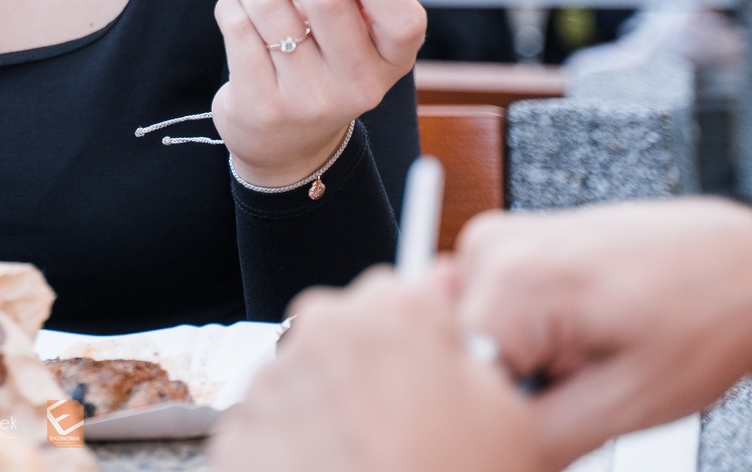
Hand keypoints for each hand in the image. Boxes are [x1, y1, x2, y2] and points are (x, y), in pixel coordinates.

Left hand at [210, 0, 424, 186]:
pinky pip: (236, 25)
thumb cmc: (323, 65)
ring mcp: (309, 100)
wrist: (287, 144)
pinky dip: (230, 7)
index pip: (402, 18)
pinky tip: (239, 20)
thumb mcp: (356, 36)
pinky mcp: (262, 106)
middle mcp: (358, 85)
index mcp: (391, 61)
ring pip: (269, 4)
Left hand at [212, 268, 541, 471]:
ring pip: (314, 376)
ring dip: (337, 408)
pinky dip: (298, 442)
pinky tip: (335, 470)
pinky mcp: (241, 422)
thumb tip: (465, 319)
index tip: (437, 381)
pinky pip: (276, 419)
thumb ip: (485, 353)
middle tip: (408, 433)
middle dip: (378, 372)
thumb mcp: (509, 423)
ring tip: (372, 461)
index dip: (430, 345)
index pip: (414, 296)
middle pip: (356, 332)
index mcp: (398, 309)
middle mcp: (327, 327)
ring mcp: (278, 374)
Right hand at [455, 200, 751, 469]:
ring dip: (506, 373)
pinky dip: (515, 346)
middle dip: (498, 398)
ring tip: (576, 371)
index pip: (447, 381)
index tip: (540, 432)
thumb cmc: (705, 320)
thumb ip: (533, 435)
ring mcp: (491, 241)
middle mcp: (488, 247)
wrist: (744, 262)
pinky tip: (568, 348)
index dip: (491, 421)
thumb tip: (482, 453)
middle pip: (451, 358)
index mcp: (512, 279)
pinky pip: (481, 316)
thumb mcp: (625, 405)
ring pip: (463, 342)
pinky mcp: (503, 247)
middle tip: (570, 404)